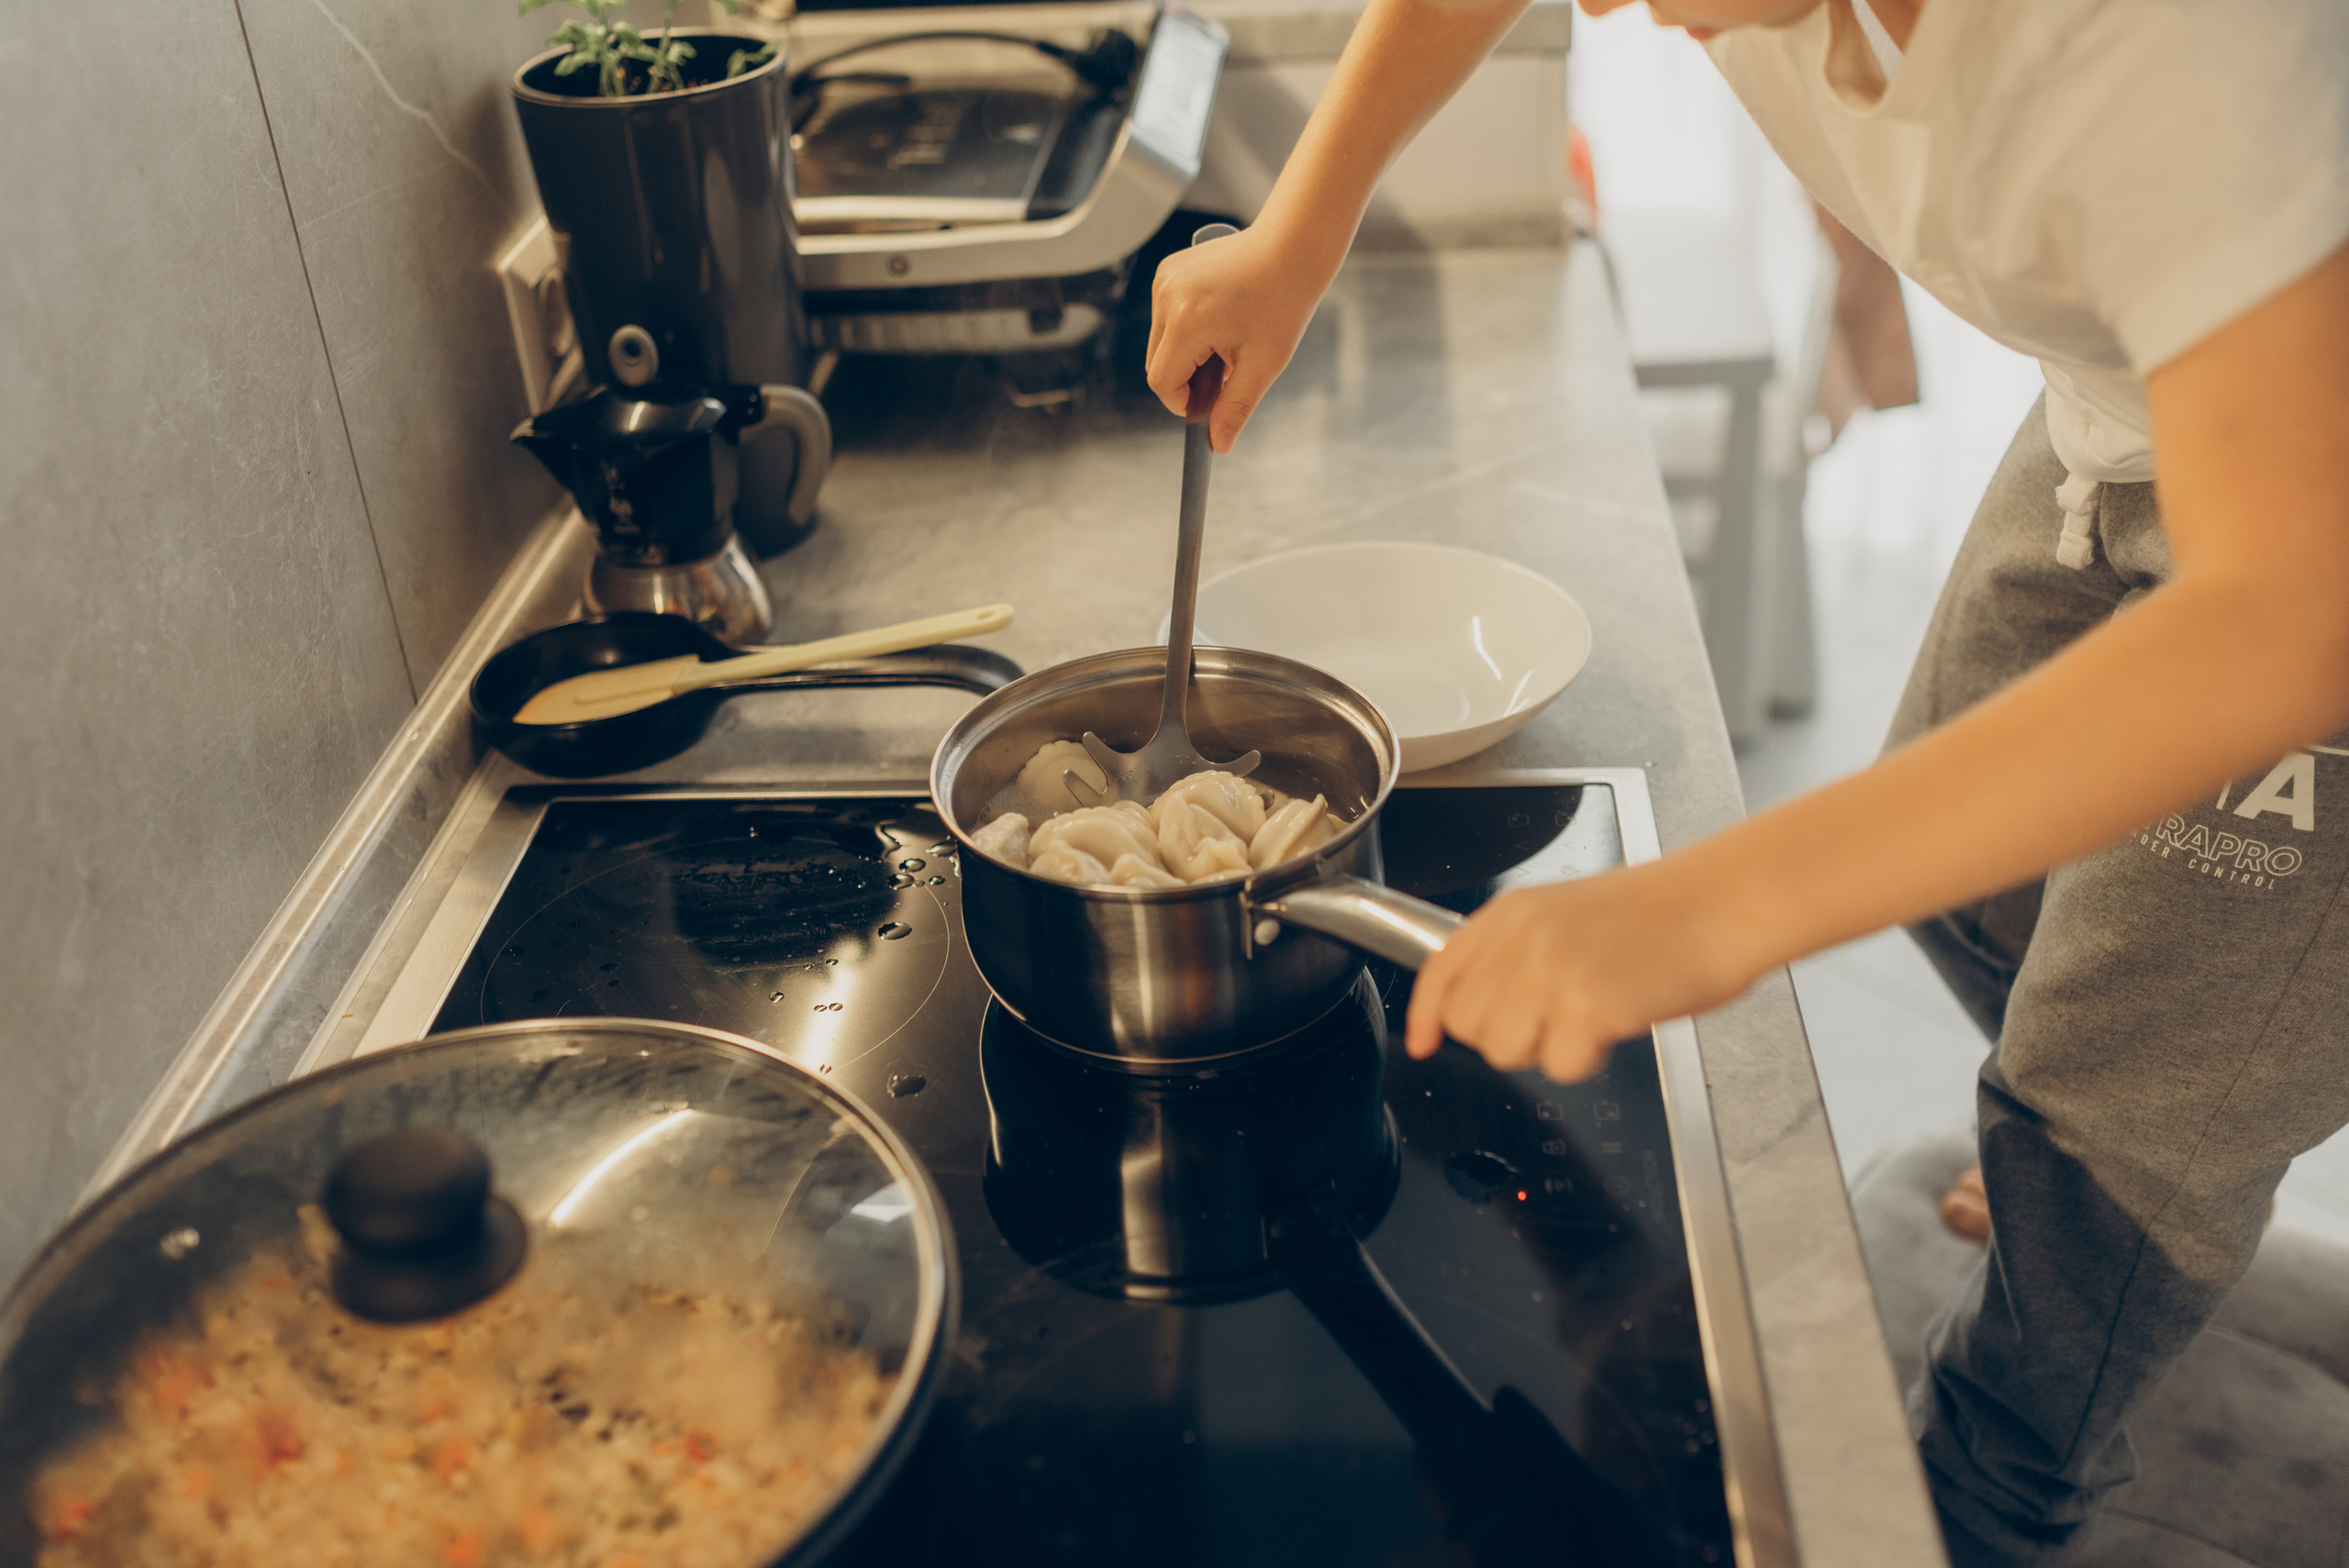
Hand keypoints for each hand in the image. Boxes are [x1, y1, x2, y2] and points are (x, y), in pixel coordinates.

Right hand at [1145, 223, 1338, 452]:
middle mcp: (1167, 296)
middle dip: (1187, 377)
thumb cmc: (1283, 303)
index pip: (1162, 382)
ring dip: (1187, 353)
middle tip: (1226, 371)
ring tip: (1227, 339)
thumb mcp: (1264, 364)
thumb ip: (1235, 407)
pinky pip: (1166, 316)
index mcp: (1187, 321)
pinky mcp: (1168, 270)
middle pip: (1157, 363)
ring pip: (1160, 342)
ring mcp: (1165, 279)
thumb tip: (1218, 445)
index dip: (1183, 402)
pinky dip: (1186, 328)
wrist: (1292, 247)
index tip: (1209, 403)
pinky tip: (1220, 316)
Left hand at [1403, 861, 1765, 1081]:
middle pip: (1467, 1023)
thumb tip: (1480, 1006)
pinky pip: (1559, 1066)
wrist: (1724, 905)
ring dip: (1545, 1050)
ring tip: (1590, 1016)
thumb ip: (1519, 950)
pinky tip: (1616, 1023)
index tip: (1424, 1041)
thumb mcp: (1570, 913)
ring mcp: (1552, 970)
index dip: (1426, 1014)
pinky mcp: (1586, 1005)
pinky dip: (1587, 1060)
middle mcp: (1524, 937)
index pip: (1441, 968)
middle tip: (1557, 1018)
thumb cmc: (1666, 914)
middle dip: (1506, 1036)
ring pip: (1502, 1051)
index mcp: (1515, 911)